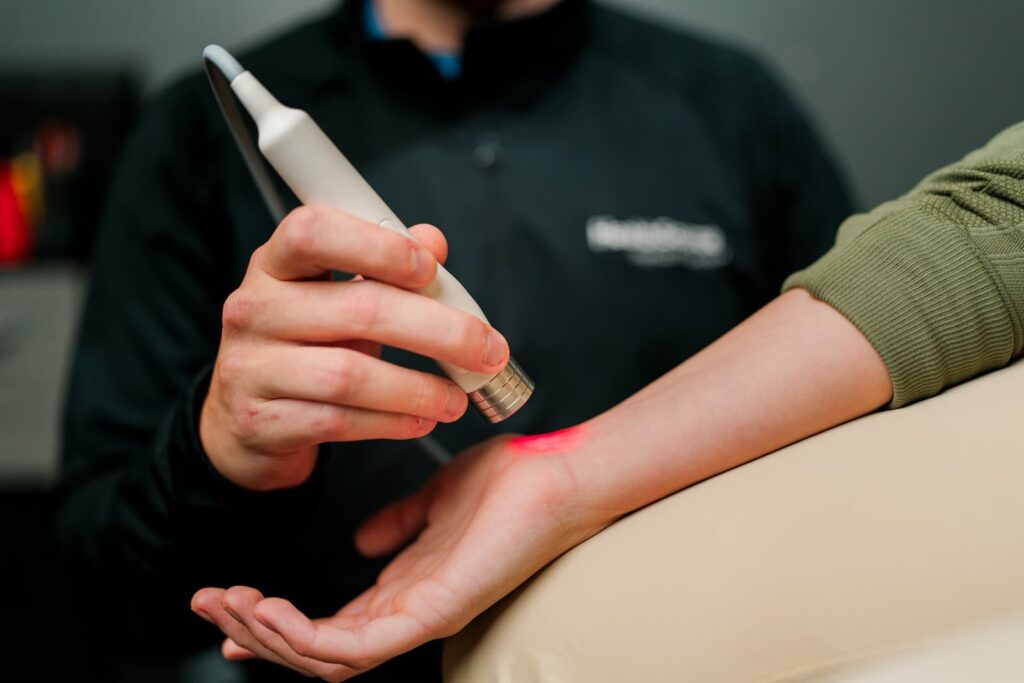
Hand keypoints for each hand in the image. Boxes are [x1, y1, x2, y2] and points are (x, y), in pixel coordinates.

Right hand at [191, 435, 608, 679]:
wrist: (553, 473)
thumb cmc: (506, 486)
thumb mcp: (432, 503)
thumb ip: (397, 525)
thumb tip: (363, 540)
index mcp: (404, 588)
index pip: (327, 624)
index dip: (270, 621)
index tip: (224, 603)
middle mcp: (406, 612)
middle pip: (314, 650)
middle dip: (252, 633)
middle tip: (207, 604)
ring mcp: (419, 618)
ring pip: (324, 659)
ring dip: (265, 637)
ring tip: (226, 603)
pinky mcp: (433, 613)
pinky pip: (355, 648)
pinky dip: (303, 636)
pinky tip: (267, 608)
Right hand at [199, 206, 510, 490]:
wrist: (245, 419)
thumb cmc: (306, 345)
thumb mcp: (338, 296)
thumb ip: (385, 266)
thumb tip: (434, 240)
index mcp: (276, 263)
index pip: (314, 231)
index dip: (378, 247)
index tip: (431, 270)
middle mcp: (255, 308)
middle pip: (358, 309)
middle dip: (439, 330)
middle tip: (487, 349)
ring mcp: (251, 367)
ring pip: (350, 374)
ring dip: (419, 387)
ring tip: (458, 398)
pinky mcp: (259, 422)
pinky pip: (339, 421)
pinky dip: (392, 422)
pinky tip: (422, 420)